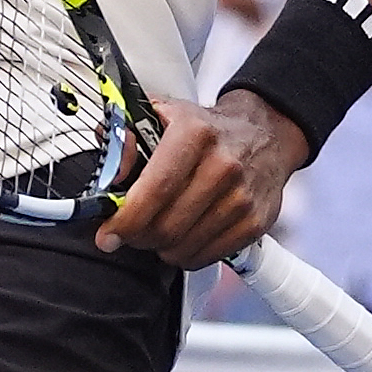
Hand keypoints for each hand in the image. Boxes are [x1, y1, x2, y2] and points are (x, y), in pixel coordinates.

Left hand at [96, 91, 305, 265]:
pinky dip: (186, 255)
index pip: (156, 188)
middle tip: (128, 231)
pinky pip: (207, 257)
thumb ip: (123, 136)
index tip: (107, 234)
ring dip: (160, 247)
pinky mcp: (255, 222)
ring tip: (156, 230)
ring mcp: (242, 197)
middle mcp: (223, 165)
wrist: (264, 133)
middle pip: (167, 225)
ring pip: (184, 246)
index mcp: (194, 133)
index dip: (126, 218)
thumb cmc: (205, 129)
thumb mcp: (159, 114)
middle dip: (137, 236)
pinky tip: (182, 236)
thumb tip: (110, 172)